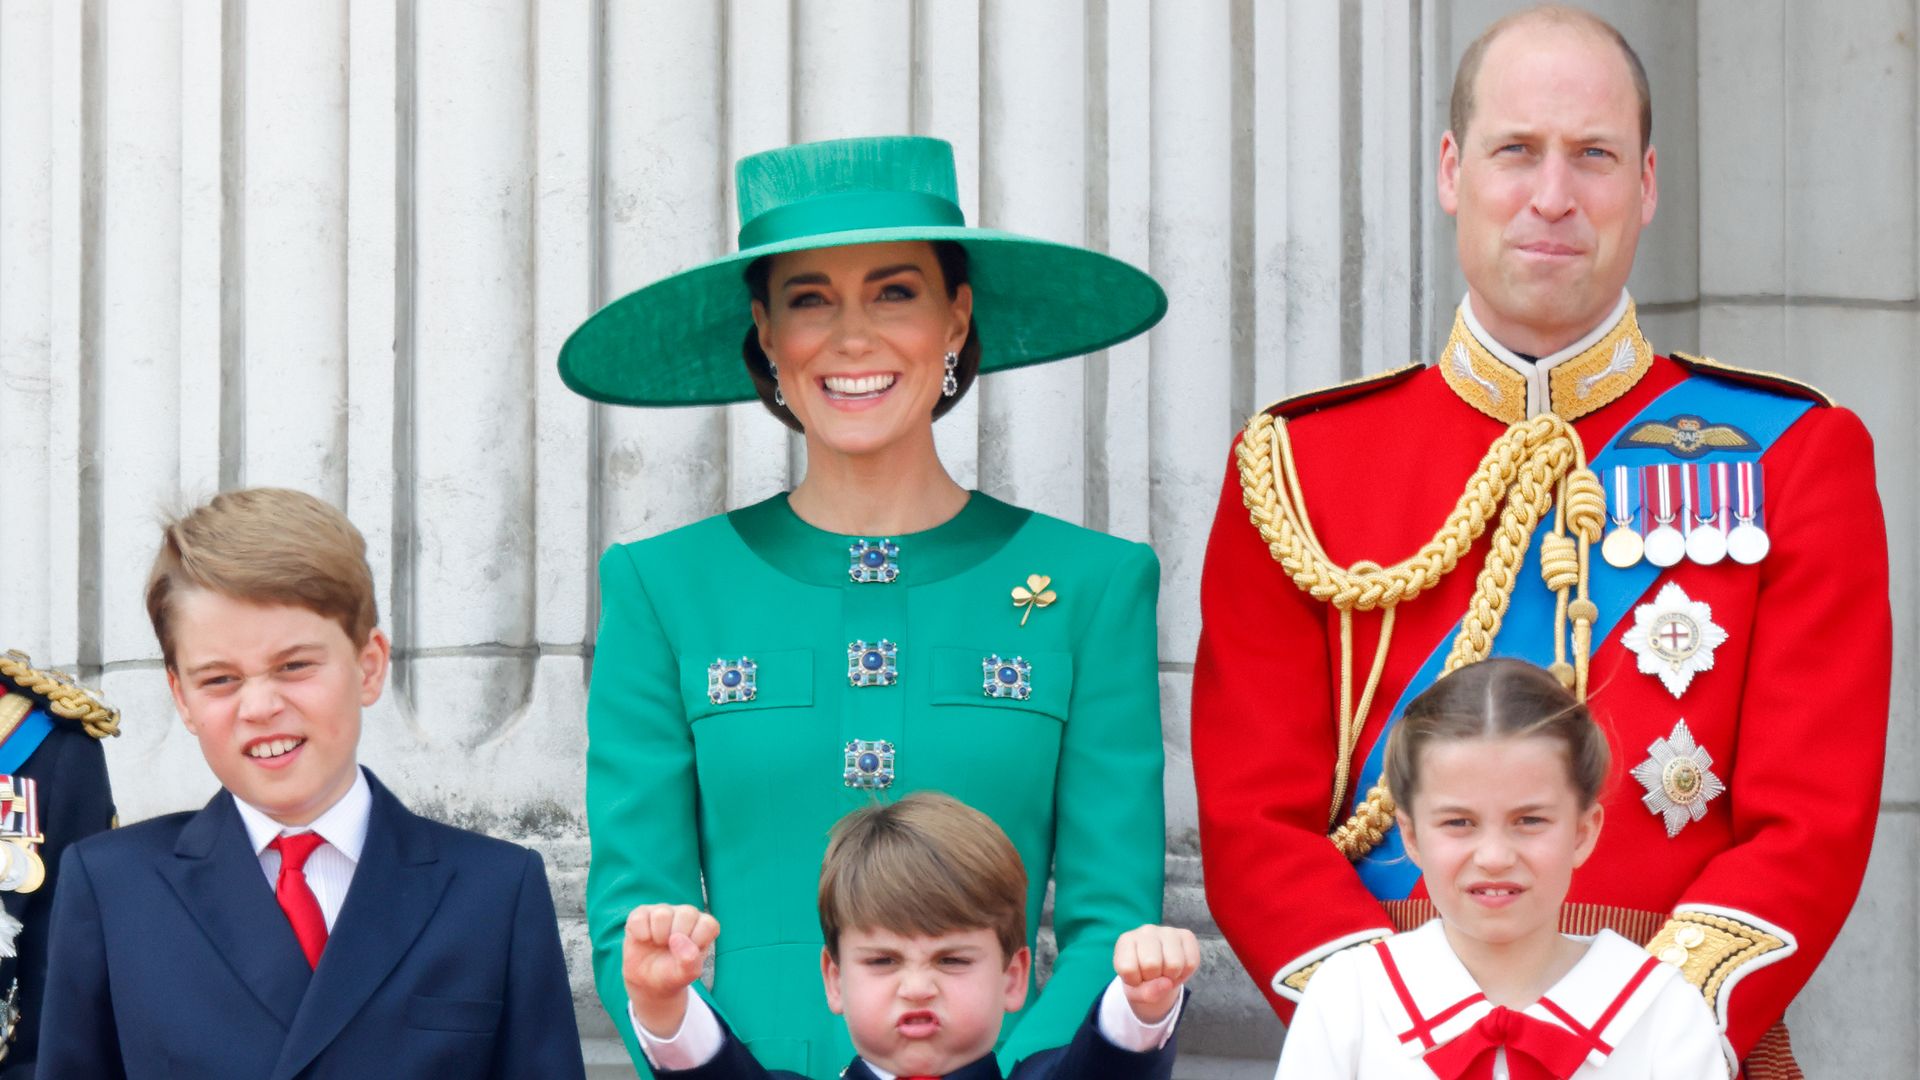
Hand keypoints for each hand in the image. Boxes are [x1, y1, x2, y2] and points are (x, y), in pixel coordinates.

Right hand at [622, 903, 719, 1035]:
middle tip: (670, 951)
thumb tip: (679, 941)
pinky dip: (640, 931)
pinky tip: (643, 940)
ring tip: (656, 946)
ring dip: (658, 935)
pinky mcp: (642, 915)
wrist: (647, 983)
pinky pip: (640, 915)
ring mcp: (663, 913)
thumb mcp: (685, 975)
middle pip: (686, 913)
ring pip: (663, 912)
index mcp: (701, 928)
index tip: (687, 955)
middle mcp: (684, 917)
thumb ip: (690, 960)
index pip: (708, 923)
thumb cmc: (671, 976)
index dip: (697, 941)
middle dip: (677, 937)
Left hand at [1113, 924, 1200, 1024]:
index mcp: (1126, 941)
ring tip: (1165, 972)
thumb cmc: (1142, 979)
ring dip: (1171, 977)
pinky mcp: (1187, 935)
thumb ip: (1145, 993)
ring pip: (1174, 963)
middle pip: (1151, 964)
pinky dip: (1185, 973)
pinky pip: (1191, 962)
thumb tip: (1167, 984)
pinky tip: (1177, 968)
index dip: (1134, 981)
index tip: (1136, 977)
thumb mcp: (1135, 992)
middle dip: (1154, 978)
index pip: (1128, 968)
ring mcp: (1167, 931)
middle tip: (1154, 975)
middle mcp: (1146, 931)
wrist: (1158, 972)